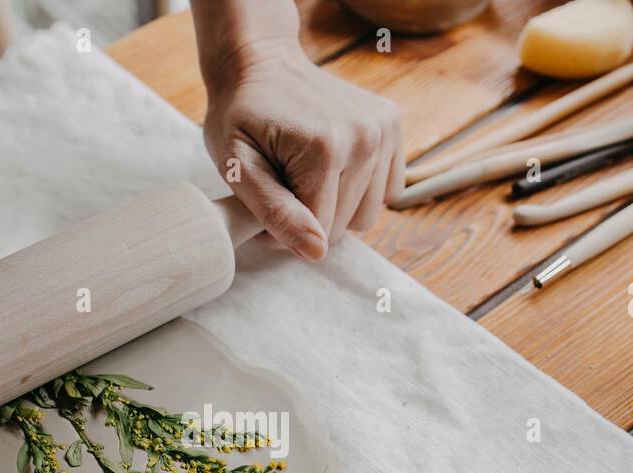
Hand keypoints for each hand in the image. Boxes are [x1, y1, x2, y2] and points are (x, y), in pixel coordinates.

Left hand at [201, 40, 403, 260]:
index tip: (261, 202)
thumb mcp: (239, 167)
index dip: (283, 230)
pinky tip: (331, 166)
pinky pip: (385, 192)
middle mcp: (365, 137)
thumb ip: (274, 212)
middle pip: (343, 227)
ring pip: (366, 216)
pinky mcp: (392, 125)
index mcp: (326, 149)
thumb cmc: (241, 115)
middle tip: (280, 184)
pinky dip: (357, 189)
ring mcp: (384, 129)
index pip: (317, 233)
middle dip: (308, 218)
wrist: (261, 61)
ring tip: (303, 173)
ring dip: (334, 206)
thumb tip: (317, 253)